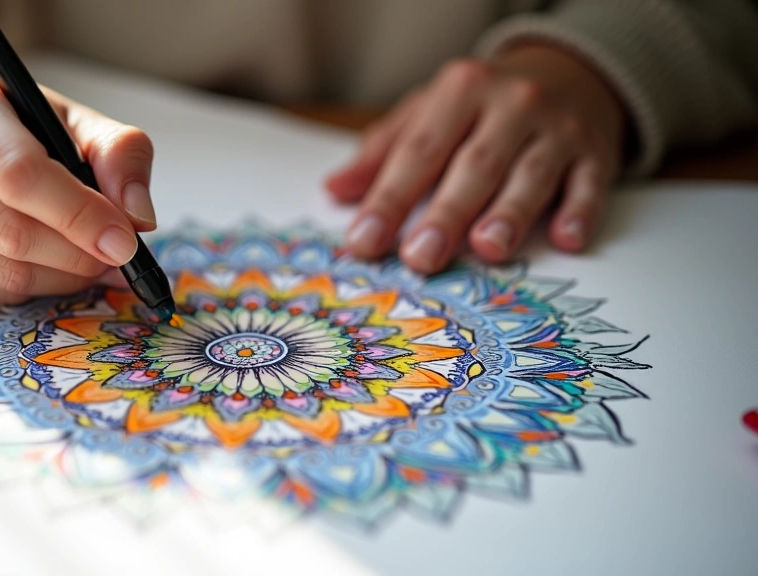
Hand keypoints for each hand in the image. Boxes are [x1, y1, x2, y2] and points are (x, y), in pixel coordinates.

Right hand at [0, 39, 155, 303]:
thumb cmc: (26, 131)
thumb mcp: (77, 124)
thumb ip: (120, 156)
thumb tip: (138, 219)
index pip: (22, 175)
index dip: (80, 215)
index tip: (125, 242)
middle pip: (12, 232)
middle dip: (78, 254)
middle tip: (115, 256)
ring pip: (3, 271)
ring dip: (63, 276)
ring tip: (89, 260)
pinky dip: (34, 288)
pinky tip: (50, 266)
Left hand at [326, 44, 625, 271]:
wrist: (572, 72)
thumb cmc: (483, 105)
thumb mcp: (429, 113)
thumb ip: (383, 152)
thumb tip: (334, 190)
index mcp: (461, 91)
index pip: (418, 151)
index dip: (389, 198)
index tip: (363, 242)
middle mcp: (512, 104)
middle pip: (474, 165)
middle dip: (446, 213)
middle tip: (420, 257)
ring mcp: (559, 128)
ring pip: (532, 173)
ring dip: (510, 213)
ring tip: (487, 249)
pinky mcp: (597, 153)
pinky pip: (590, 184)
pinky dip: (580, 211)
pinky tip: (566, 239)